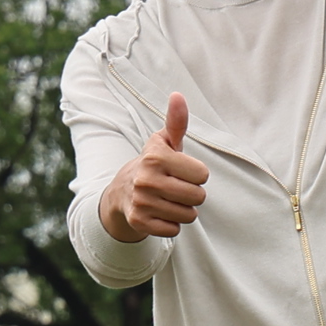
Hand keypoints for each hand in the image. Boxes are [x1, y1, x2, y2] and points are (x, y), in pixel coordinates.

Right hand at [101, 94, 211, 240]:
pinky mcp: (140, 222)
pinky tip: (160, 212)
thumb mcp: (164, 142)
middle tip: (176, 187)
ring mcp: (142, 202)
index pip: (203, 175)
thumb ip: (176, 121)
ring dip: (183, 210)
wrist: (122, 191)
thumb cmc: (154, 164)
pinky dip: (171, 224)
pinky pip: (174, 230)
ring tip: (168, 200)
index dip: (197, 174)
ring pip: (188, 215)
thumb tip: (178, 96)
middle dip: (193, 194)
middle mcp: (146, 179)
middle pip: (198, 197)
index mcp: (156, 157)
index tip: (181, 171)